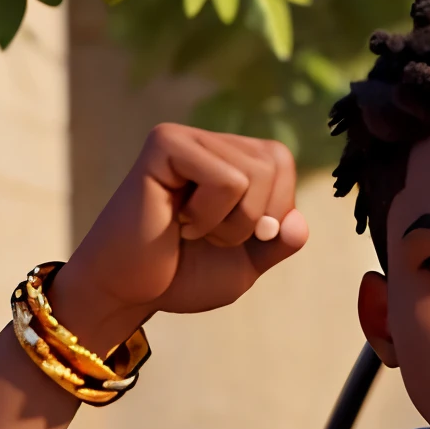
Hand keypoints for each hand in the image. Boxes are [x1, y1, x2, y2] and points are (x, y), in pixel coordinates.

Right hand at [48, 124, 308, 350]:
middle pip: (274, 164)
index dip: (272, 211)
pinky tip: (178, 220)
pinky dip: (210, 215)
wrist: (131, 291)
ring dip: (230, 223)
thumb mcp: (247, 264)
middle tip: (207, 235)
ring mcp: (186, 138)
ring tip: (190, 228)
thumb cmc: (183, 275)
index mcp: (231, 161)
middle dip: (252, 219)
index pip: (282, 164)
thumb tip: (298, 222)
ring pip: (253, 173)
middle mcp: (210, 142)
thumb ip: (278, 242)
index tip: (231, 235)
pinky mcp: (165, 144)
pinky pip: (226, 180)